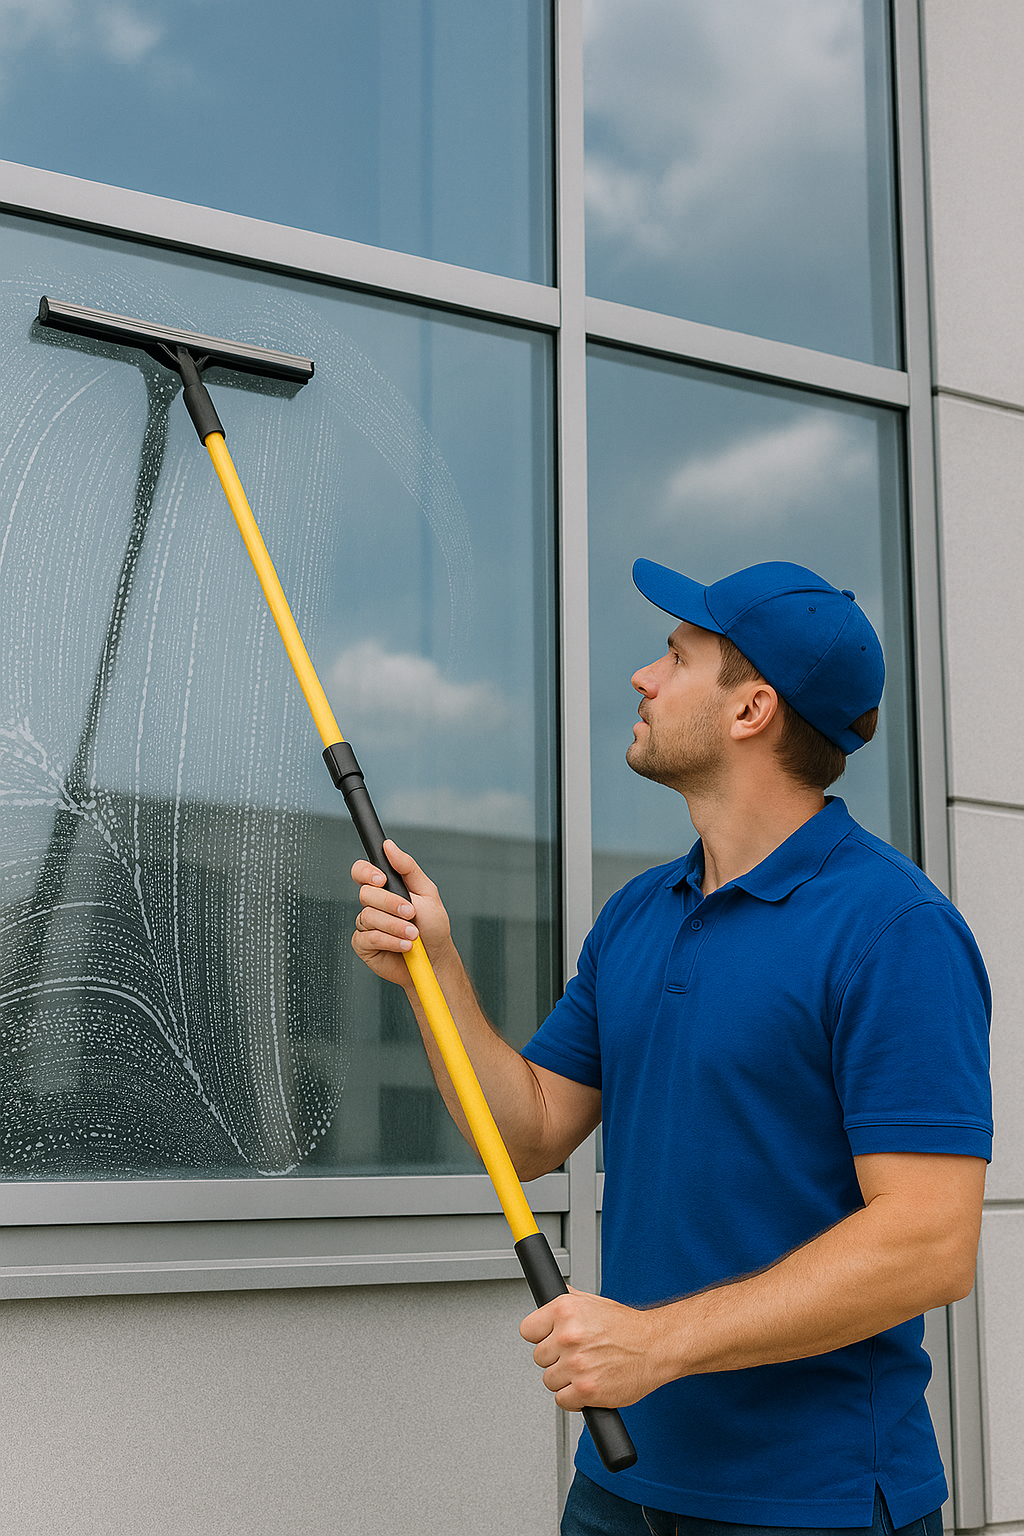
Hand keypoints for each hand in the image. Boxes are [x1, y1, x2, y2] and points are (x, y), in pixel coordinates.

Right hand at [350, 840, 455, 986]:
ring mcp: (367, 925)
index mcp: (386, 889)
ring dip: (395, 926)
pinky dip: (389, 941)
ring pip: (368, 917)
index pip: (362, 872)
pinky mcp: (364, 945)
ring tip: (413, 934)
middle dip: (391, 904)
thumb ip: (408, 868)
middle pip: (366, 894)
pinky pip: (367, 938)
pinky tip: (403, 945)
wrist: (435, 959)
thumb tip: (389, 846)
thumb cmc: (432, 926)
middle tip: (410, 913)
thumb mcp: (427, 892)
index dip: (366, 872)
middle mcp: (373, 905)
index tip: (382, 880)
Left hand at [520, 1286, 662, 1409]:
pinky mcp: (586, 1390)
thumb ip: (567, 1301)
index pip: (528, 1330)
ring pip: (549, 1380)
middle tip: (577, 1354)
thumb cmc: (628, 1327)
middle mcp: (568, 1335)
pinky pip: (562, 1400)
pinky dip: (574, 1398)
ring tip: (587, 1368)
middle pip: (539, 1357)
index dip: (540, 1336)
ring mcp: (576, 1364)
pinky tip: (589, 1384)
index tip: (550, 1339)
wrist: (656, 1346)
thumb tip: (548, 1299)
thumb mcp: (593, 1302)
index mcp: (565, 1310)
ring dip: (565, 1379)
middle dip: (556, 1358)